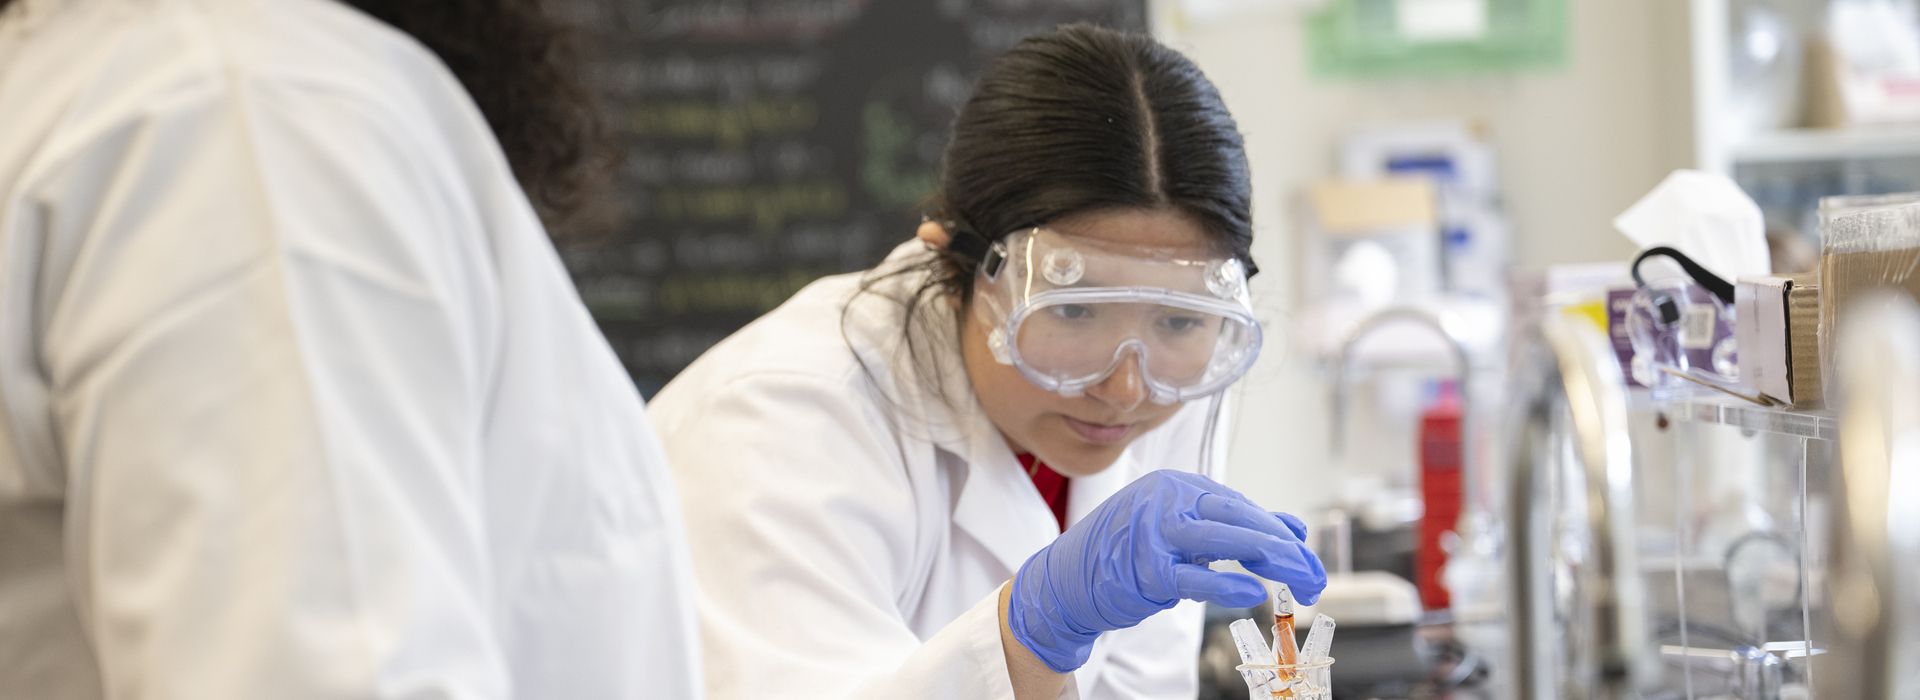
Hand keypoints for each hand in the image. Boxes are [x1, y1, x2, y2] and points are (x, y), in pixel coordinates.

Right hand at [1005, 470, 1326, 672]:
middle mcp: (1166, 499)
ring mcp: (1153, 531)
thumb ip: (1235, 528)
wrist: (1067, 580)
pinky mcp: (1143, 568)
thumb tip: (1293, 529)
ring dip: (1268, 559)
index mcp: (1177, 486)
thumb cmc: (1127, 553)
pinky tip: (1254, 591)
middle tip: (1316, 575)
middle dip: (1283, 547)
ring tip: (1301, 579)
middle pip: (1238, 518)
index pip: (1239, 505)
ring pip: (1222, 539)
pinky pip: (1193, 576)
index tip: (1307, 555)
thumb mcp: (1183, 533)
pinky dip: (1226, 583)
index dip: (1278, 530)